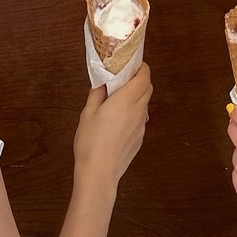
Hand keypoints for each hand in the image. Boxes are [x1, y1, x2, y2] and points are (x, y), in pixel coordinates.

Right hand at [74, 65, 152, 190]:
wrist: (99, 172)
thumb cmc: (91, 142)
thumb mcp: (88, 113)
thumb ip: (97, 94)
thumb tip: (102, 83)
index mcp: (125, 101)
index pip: (144, 77)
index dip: (141, 68)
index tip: (133, 64)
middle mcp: (137, 111)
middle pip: (148, 88)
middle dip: (140, 80)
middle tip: (125, 78)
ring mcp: (140, 126)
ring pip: (145, 104)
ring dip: (138, 96)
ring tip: (120, 99)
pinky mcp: (139, 138)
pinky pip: (141, 119)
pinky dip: (134, 113)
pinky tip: (119, 120)